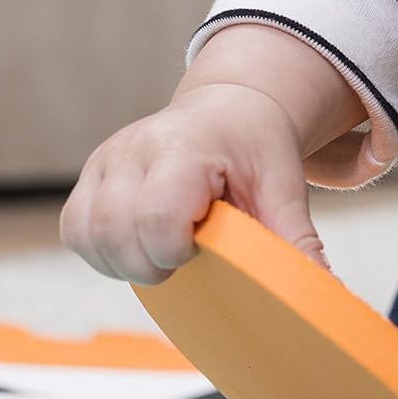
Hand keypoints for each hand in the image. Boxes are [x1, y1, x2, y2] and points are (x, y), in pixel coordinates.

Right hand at [60, 82, 322, 285]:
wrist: (230, 107)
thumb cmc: (256, 146)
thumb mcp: (284, 186)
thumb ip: (296, 238)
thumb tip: (322, 291)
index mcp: (183, 148)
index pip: (157, 216)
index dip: (178, 249)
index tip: (206, 243)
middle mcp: (133, 149)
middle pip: (115, 232)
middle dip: (152, 263)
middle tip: (190, 250)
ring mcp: (104, 160)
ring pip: (87, 234)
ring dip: (124, 260)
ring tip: (167, 247)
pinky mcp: (90, 175)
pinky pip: (76, 229)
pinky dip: (104, 250)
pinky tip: (140, 244)